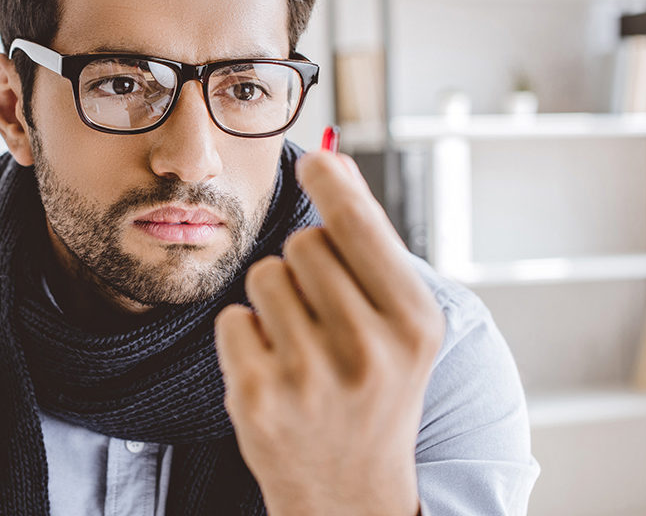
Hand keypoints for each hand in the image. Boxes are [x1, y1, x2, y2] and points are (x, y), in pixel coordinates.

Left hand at [214, 150, 443, 515]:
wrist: (350, 492)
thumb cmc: (376, 390)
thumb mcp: (397, 323)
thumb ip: (370, 242)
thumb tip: (336, 162)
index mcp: (412, 322)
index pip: (357, 225)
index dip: (329, 183)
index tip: (311, 162)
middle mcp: (367, 349)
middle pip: (303, 243)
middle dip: (305, 263)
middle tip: (324, 311)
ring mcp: (309, 377)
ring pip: (264, 276)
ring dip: (274, 298)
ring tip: (301, 343)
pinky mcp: (257, 397)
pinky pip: (233, 318)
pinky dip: (246, 336)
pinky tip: (274, 369)